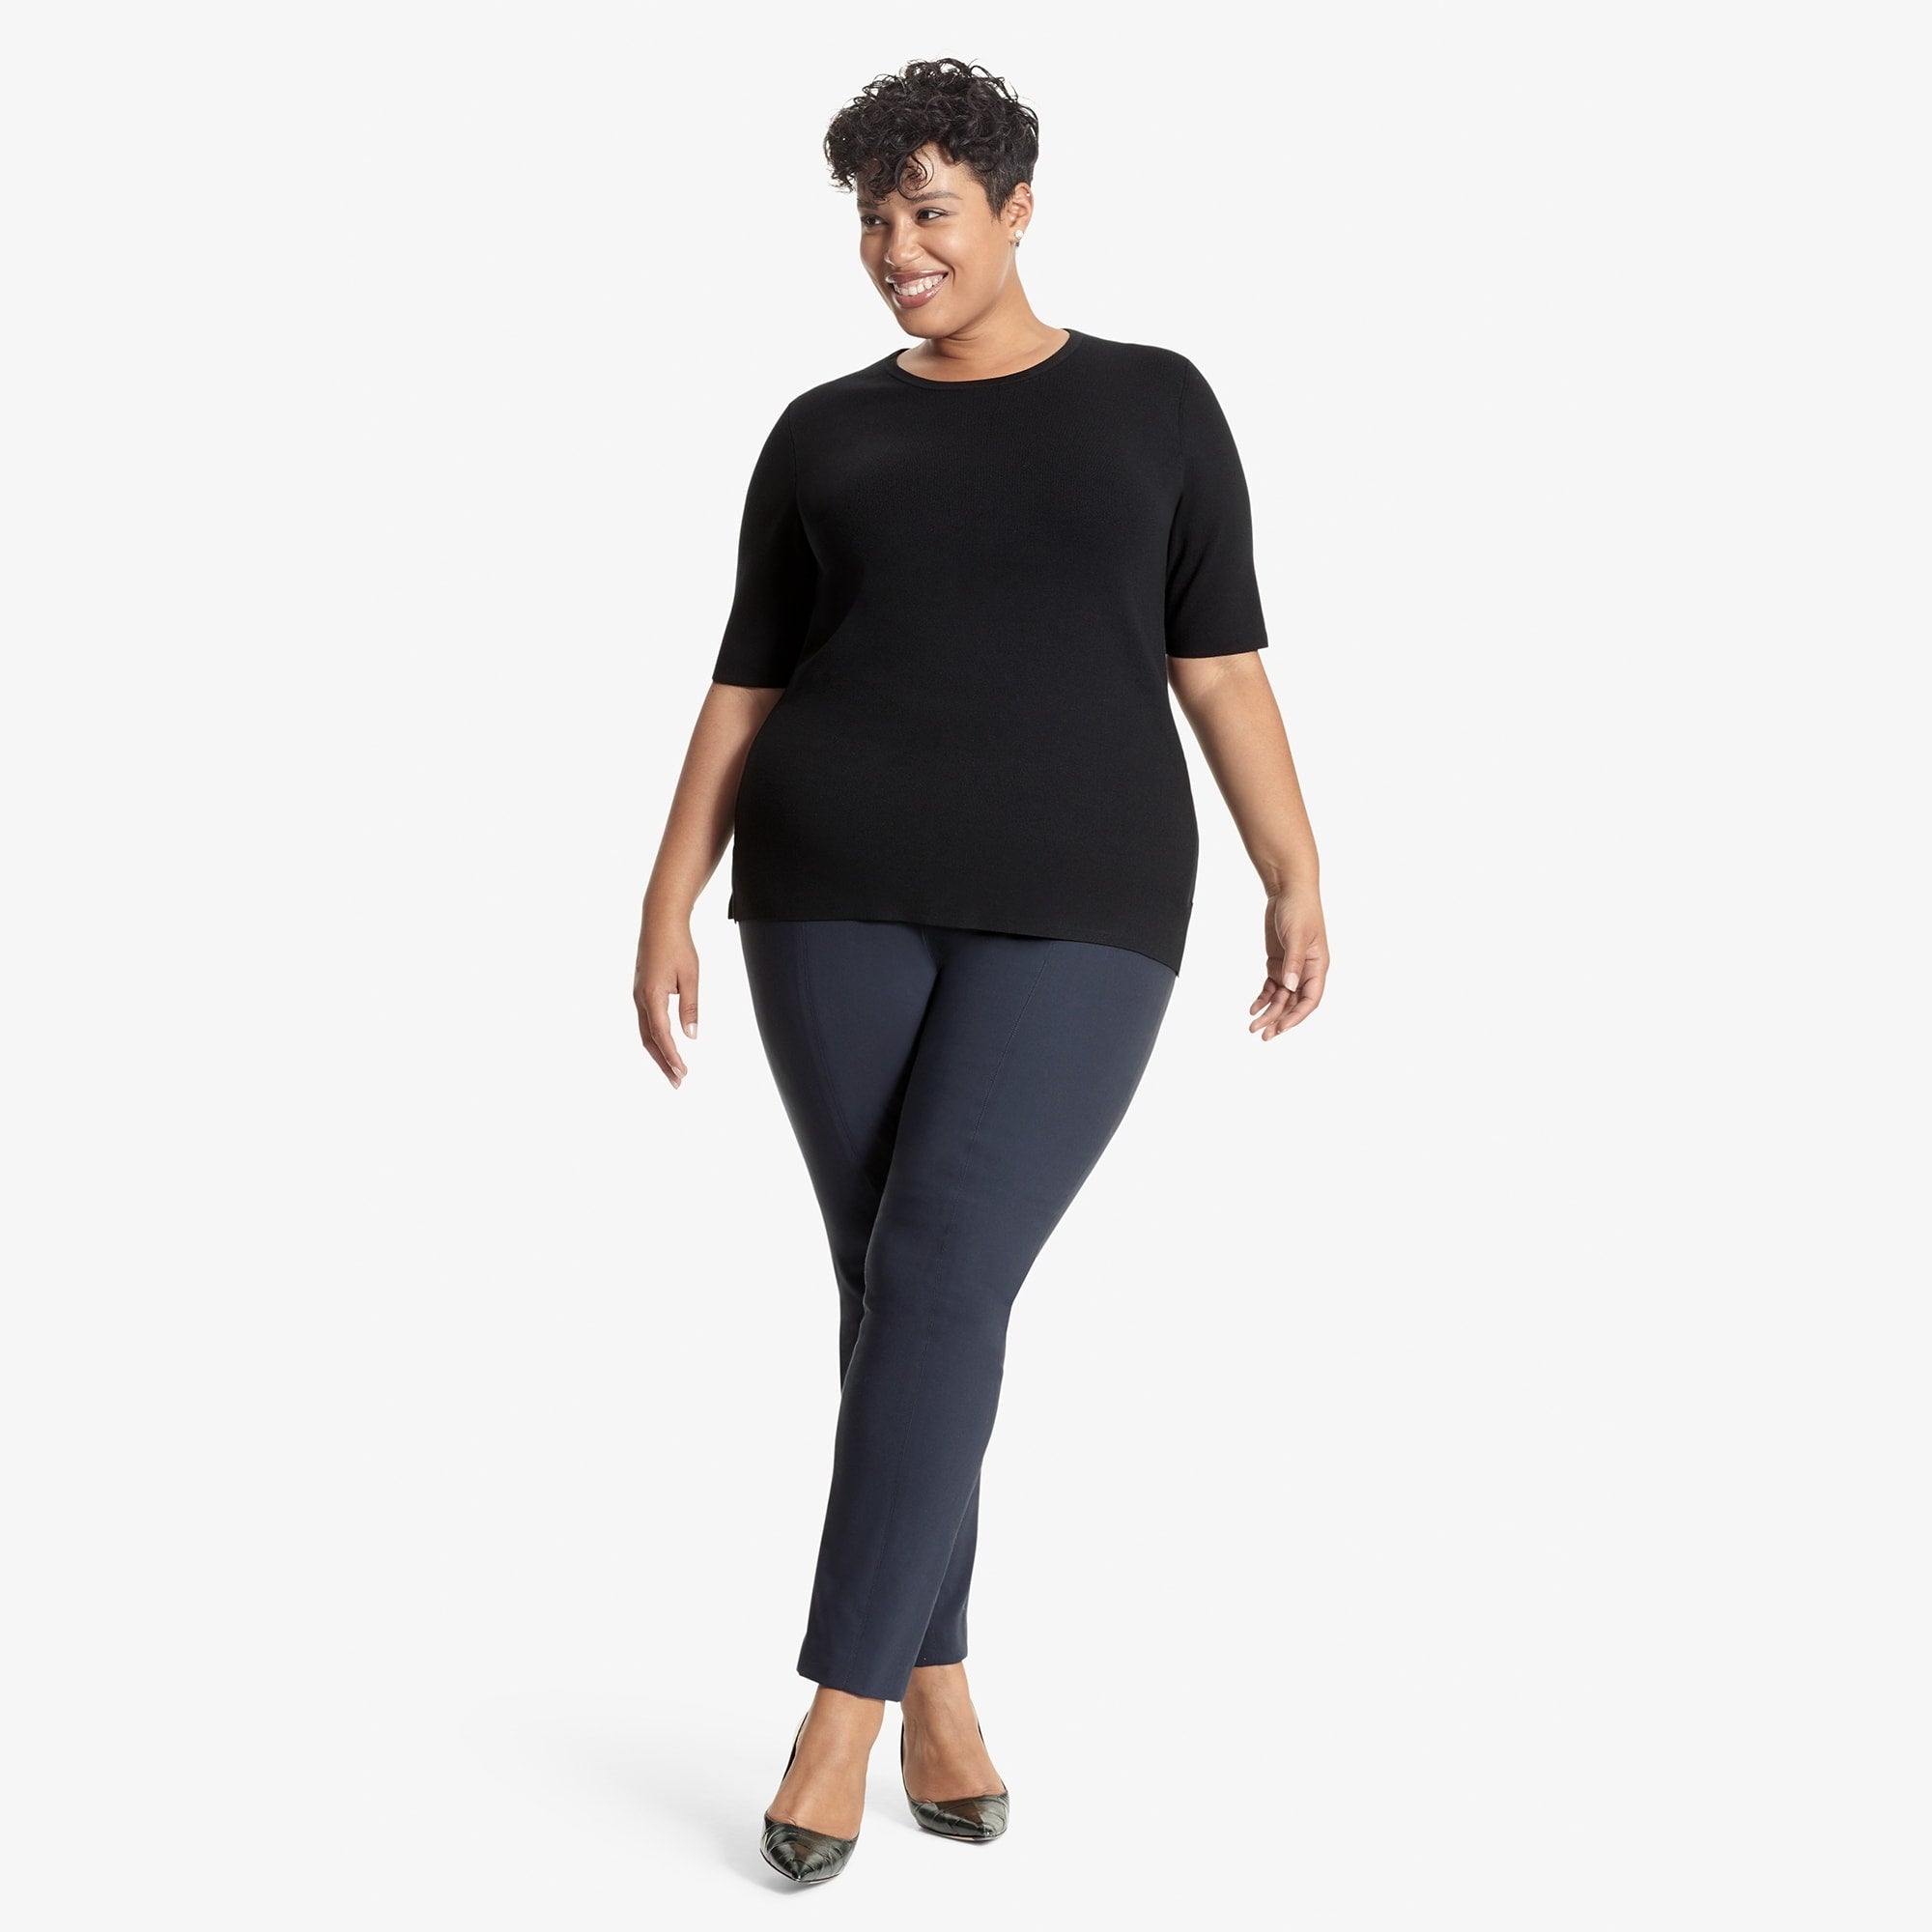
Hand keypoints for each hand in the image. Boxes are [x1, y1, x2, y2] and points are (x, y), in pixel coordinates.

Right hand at [634, 904, 698, 1087]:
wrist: (659, 921)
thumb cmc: (678, 946)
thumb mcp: (690, 977)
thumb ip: (690, 1007)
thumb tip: (691, 1035)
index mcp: (652, 996)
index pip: (662, 1035)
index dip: (672, 1057)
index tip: (683, 1074)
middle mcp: (640, 999)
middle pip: (649, 1040)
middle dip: (663, 1062)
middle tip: (677, 1082)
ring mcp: (638, 995)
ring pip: (645, 1031)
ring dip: (658, 1052)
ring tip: (673, 1069)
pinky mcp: (641, 990)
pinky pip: (646, 1020)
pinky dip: (655, 1037)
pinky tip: (665, 1045)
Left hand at [1251, 891, 1327, 1039]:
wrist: (1288, 890)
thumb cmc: (1299, 909)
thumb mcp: (1296, 935)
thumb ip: (1292, 962)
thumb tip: (1289, 987)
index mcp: (1318, 965)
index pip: (1311, 999)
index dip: (1297, 1016)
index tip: (1282, 1028)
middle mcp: (1306, 970)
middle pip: (1294, 1003)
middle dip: (1280, 1020)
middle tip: (1264, 1035)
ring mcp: (1291, 967)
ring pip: (1281, 997)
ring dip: (1269, 1012)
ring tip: (1254, 1026)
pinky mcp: (1278, 962)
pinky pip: (1271, 986)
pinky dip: (1263, 998)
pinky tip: (1253, 1008)